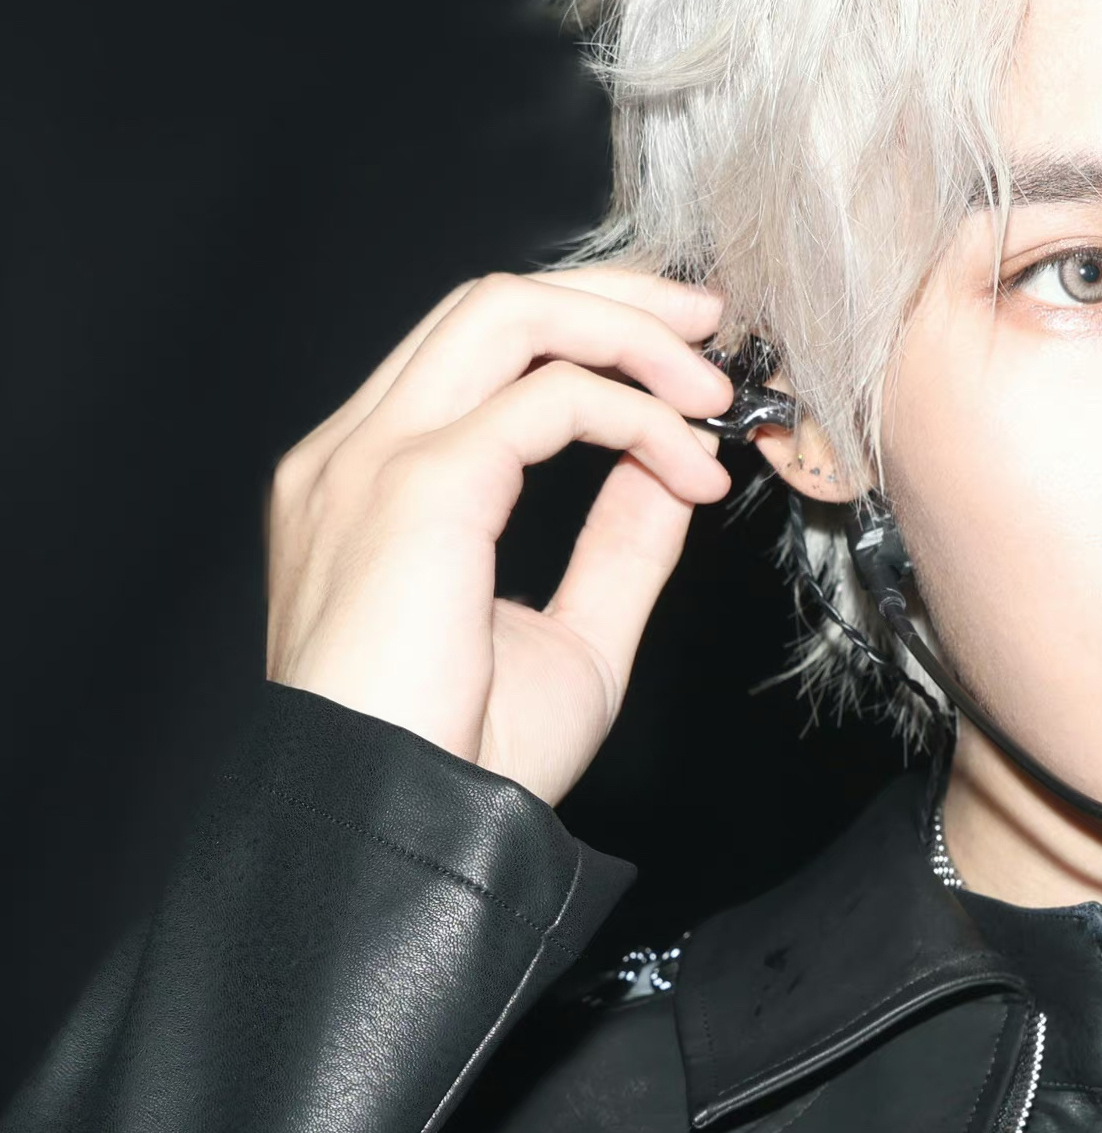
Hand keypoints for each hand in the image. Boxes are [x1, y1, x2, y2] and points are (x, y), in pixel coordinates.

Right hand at [267, 266, 733, 805]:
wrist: (395, 833)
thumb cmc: (465, 767)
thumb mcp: (573, 636)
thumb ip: (617, 542)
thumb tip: (672, 471)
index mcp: (372, 485)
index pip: (478, 352)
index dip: (590, 336)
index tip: (685, 370)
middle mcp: (356, 454)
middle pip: (491, 304)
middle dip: (617, 299)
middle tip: (714, 329)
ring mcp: (373, 461)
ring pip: (507, 314)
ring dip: (629, 334)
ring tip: (714, 394)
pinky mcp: (416, 486)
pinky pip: (548, 398)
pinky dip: (636, 418)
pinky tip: (688, 471)